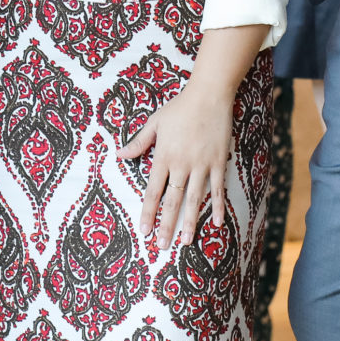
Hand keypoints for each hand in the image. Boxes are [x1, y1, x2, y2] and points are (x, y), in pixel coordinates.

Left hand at [121, 79, 237, 251]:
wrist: (209, 95)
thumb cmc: (179, 108)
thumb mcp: (154, 123)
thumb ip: (138, 142)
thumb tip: (120, 156)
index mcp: (164, 156)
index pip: (153, 190)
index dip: (148, 212)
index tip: (144, 230)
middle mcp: (182, 164)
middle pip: (172, 200)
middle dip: (166, 224)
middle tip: (162, 245)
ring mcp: (202, 165)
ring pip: (194, 199)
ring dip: (190, 221)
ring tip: (186, 241)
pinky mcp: (219, 162)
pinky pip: (218, 188)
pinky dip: (217, 206)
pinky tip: (217, 223)